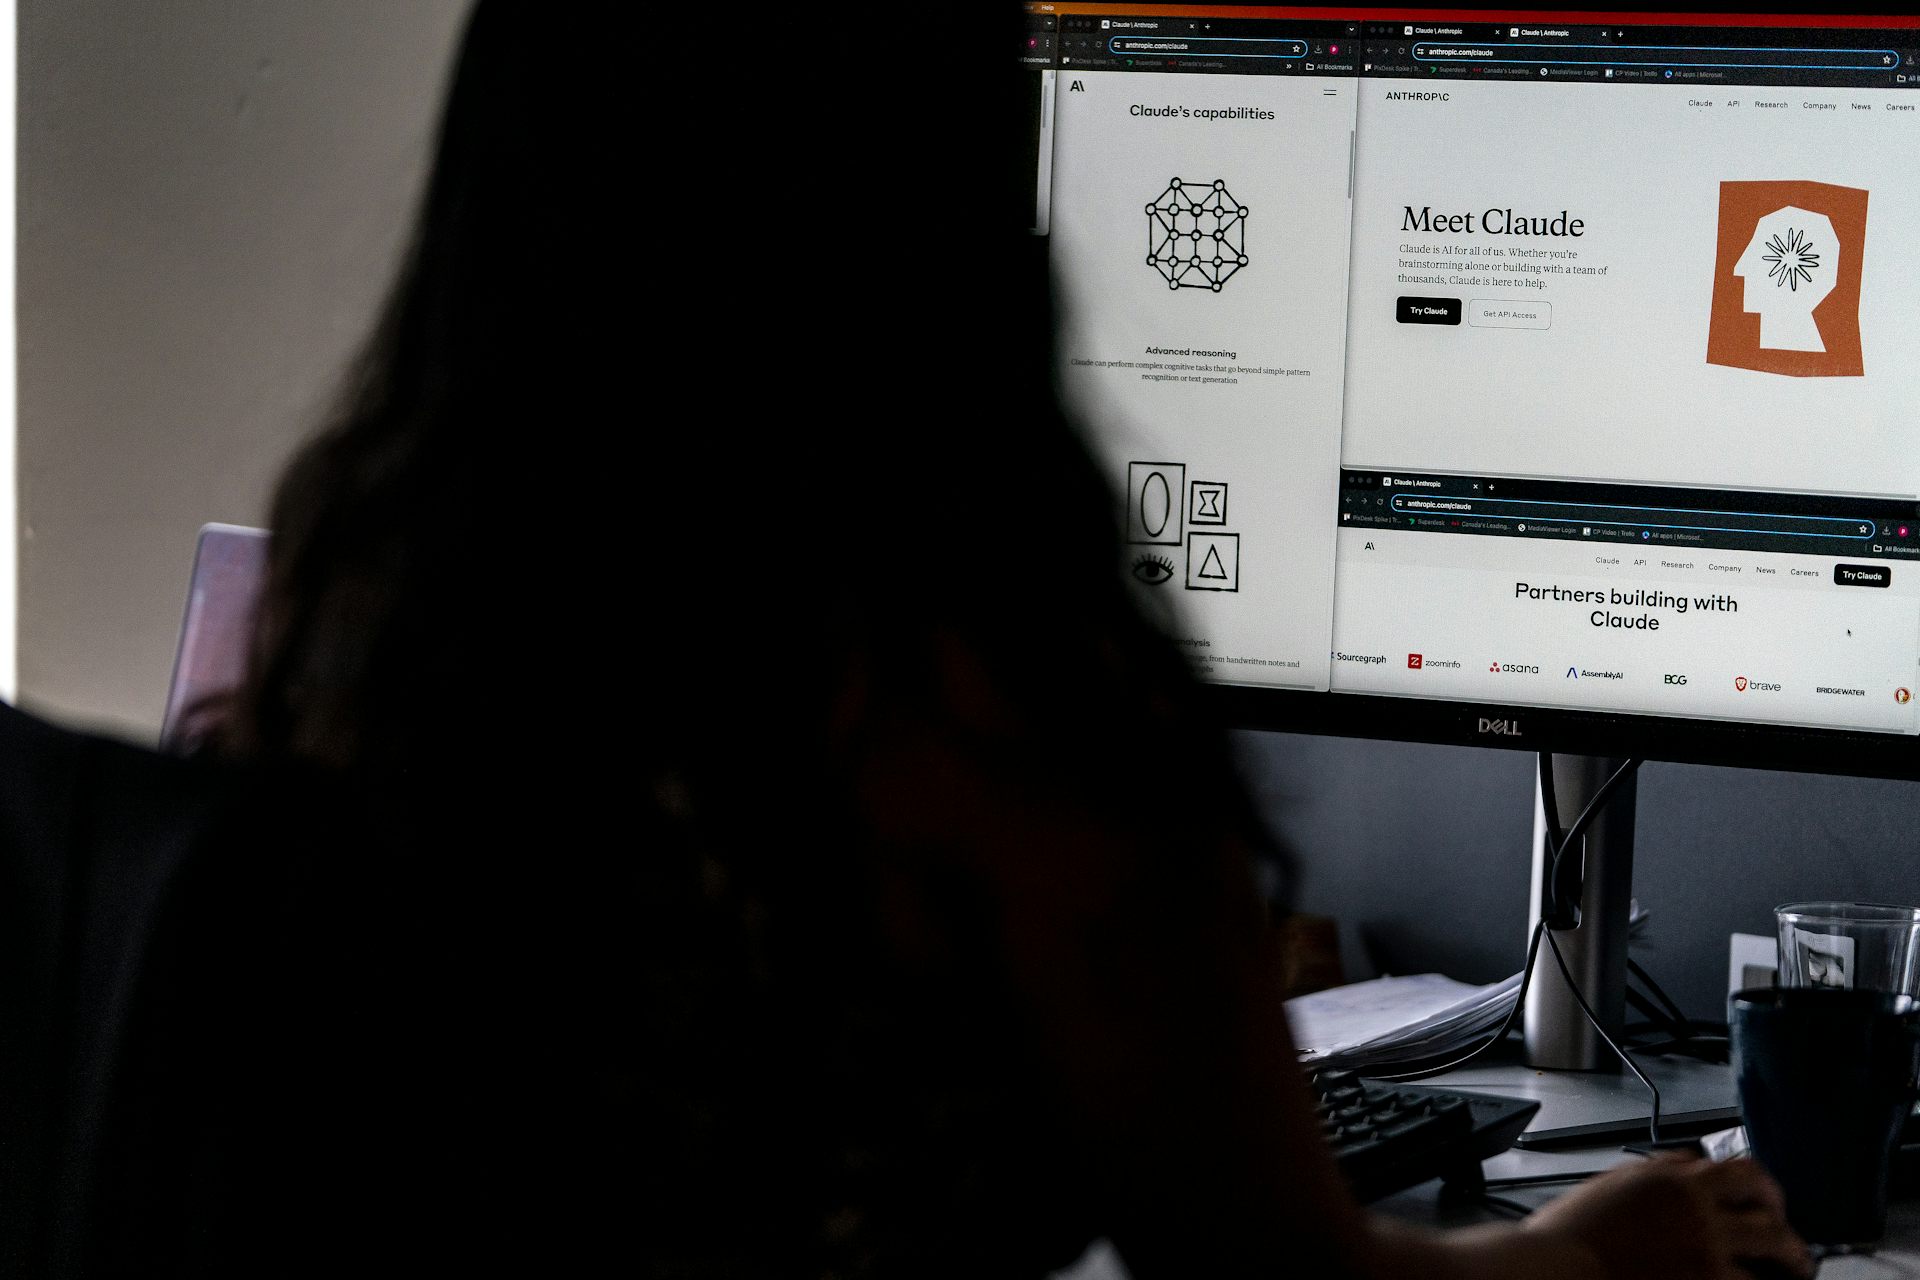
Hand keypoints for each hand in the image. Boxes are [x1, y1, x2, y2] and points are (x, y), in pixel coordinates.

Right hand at [1523, 1153, 1812, 1278]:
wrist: (1556, 1268)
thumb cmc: (1569, 1235)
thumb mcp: (1611, 1184)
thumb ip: (1654, 1172)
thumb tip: (1683, 1164)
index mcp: (1671, 1177)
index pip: (1738, 1169)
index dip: (1762, 1186)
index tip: (1766, 1199)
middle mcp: (1697, 1205)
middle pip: (1766, 1205)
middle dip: (1786, 1224)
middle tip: (1791, 1243)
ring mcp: (1707, 1245)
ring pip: (1775, 1247)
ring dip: (1793, 1261)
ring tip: (1798, 1272)